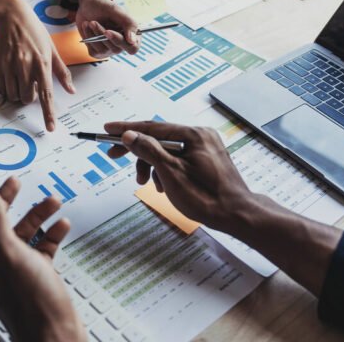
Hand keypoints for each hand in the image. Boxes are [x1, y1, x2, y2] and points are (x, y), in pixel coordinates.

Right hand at [0, 0, 75, 131]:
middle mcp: (26, 66)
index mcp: (42, 64)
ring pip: (13, 96)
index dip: (48, 113)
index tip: (50, 128)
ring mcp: (10, 66)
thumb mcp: (53, 50)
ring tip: (20, 78)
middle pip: (27, 98)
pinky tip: (11, 76)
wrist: (13, 17)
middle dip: (29, 96)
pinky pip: (2, 89)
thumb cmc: (35, 33)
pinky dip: (7, 88)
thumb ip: (62, 73)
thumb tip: (71, 91)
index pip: (46, 95)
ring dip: (17, 93)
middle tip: (30, 83)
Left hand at [0, 177, 85, 341]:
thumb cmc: (29, 303)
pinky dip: (50, 234)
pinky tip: (60, 225)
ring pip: (23, 232)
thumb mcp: (9, 252)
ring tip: (51, 201)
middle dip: (5, 201)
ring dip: (36, 215)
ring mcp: (17, 268)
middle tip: (13, 182)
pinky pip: (41, 247)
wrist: (55, 335)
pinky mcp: (37, 274)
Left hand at [75, 0, 139, 57]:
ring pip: (103, 50)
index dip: (121, 42)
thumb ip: (128, 23)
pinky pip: (93, 50)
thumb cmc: (103, 7)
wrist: (87, 6)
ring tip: (90, 22)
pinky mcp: (97, 52)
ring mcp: (110, 50)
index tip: (107, 31)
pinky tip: (87, 27)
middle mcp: (122, 45)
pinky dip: (88, 38)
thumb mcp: (115, 10)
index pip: (133, 48)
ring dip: (94, 34)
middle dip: (102, 34)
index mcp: (131, 34)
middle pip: (116, 49)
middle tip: (93, 22)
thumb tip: (132, 41)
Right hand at [104, 121, 252, 232]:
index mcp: (193, 134)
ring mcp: (205, 148)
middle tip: (114, 156)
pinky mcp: (206, 160)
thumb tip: (129, 135)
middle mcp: (200, 136)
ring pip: (167, 151)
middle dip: (137, 151)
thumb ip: (148, 150)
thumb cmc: (206, 197)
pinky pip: (178, 159)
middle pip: (159, 138)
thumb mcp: (170, 173)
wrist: (236, 215)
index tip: (108, 129)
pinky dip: (165, 170)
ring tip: (146, 183)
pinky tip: (162, 185)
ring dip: (151, 165)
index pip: (152, 127)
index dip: (127, 129)